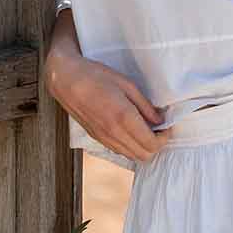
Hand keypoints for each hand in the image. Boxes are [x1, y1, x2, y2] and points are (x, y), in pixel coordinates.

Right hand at [48, 50, 171, 163]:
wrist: (66, 80)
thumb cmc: (96, 76)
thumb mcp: (127, 84)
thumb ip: (145, 105)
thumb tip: (161, 120)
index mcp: (123, 117)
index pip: (151, 143)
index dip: (164, 137)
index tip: (167, 125)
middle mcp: (113, 132)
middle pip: (144, 155)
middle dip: (156, 145)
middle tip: (159, 129)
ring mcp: (103, 137)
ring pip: (131, 156)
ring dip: (143, 147)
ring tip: (146, 129)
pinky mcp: (96, 138)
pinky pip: (119, 151)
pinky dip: (130, 146)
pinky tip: (131, 130)